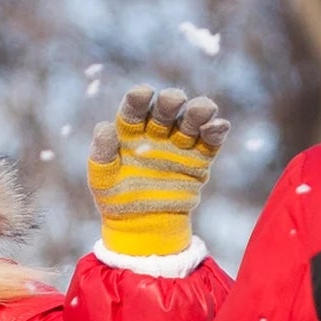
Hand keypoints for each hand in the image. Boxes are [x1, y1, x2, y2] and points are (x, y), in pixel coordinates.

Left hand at [88, 85, 229, 257]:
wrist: (142, 227)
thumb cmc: (117, 200)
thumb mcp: (102, 179)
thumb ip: (101, 153)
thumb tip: (104, 127)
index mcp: (130, 131)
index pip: (134, 108)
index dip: (138, 99)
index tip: (142, 93)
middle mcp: (156, 132)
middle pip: (165, 110)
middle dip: (170, 101)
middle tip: (173, 100)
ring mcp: (179, 145)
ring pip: (190, 121)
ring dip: (198, 112)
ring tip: (204, 110)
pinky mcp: (198, 160)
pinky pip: (210, 142)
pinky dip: (216, 132)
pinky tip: (218, 126)